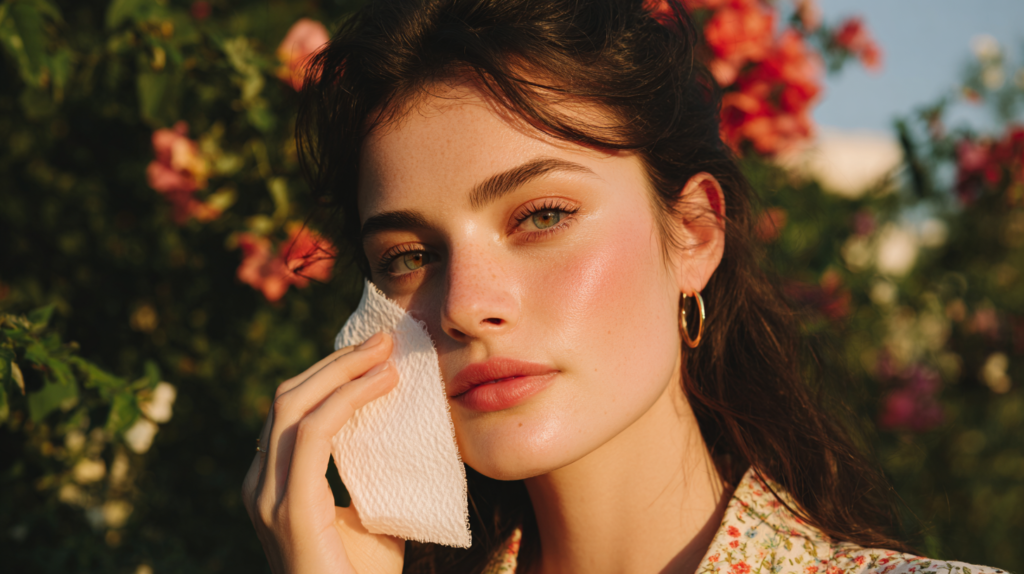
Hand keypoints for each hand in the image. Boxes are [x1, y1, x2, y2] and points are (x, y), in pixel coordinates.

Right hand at [242, 332, 404, 573]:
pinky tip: (381, 385)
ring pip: (294, 405)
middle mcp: (260, 484)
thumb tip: (403, 433)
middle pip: (288, 398)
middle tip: (382, 339)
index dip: (328, 374)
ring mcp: (267, 495)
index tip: (372, 353)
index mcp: (271, 482)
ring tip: (386, 352)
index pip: (290, 411)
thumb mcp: (369, 514)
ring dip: (343, 370)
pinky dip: (347, 399)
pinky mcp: (289, 507)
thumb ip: (370, 475)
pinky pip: (314, 435)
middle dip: (336, 362)